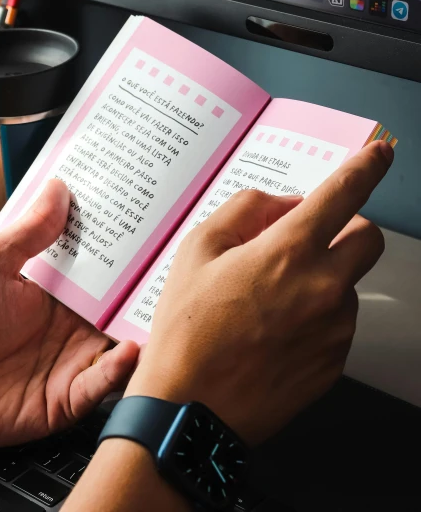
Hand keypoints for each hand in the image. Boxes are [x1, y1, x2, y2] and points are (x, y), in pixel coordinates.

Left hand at [0, 180, 138, 447]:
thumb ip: (28, 231)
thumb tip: (57, 188)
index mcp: (58, 290)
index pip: (104, 267)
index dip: (128, 249)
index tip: (152, 226)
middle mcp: (72, 323)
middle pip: (122, 304)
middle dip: (147, 289)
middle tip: (171, 269)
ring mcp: (74, 359)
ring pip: (122, 342)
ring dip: (143, 329)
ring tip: (161, 310)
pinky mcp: (69, 396)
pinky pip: (103, 384)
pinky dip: (120, 369)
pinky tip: (129, 349)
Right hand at [126, 142, 392, 444]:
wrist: (188, 411)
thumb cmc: (187, 329)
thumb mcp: (197, 248)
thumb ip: (246, 210)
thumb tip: (284, 205)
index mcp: (289, 252)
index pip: (345, 194)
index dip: (367, 167)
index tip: (381, 154)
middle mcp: (323, 288)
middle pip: (370, 239)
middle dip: (351, 225)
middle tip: (316, 235)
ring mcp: (333, 330)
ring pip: (349, 284)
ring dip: (325, 276)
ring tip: (271, 299)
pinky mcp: (333, 364)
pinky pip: (337, 324)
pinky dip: (317, 315)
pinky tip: (275, 330)